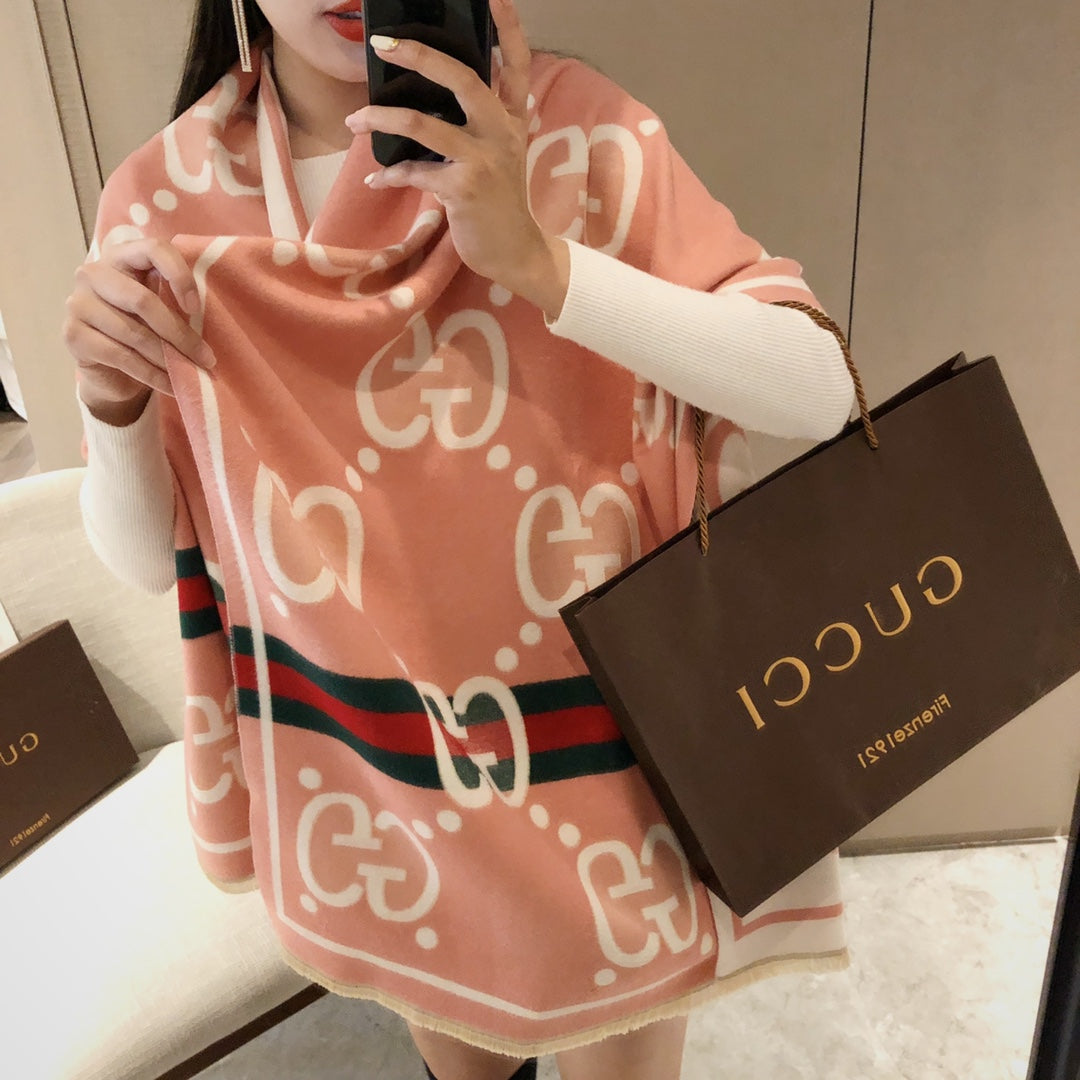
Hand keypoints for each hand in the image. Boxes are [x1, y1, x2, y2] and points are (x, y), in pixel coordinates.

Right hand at [63, 237, 216, 420]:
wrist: (110, 367)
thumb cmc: (144, 328)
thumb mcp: (161, 309)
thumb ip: (176, 300)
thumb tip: (215, 319)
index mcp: (121, 256)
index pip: (153, 249)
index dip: (179, 275)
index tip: (195, 307)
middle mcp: (93, 273)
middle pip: (142, 300)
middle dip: (180, 334)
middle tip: (206, 358)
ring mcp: (78, 303)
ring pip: (133, 333)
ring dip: (168, 359)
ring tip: (192, 374)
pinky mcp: (73, 335)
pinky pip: (121, 357)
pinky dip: (152, 375)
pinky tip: (171, 386)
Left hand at [344, 0, 568, 314]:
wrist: (516, 251)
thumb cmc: (500, 202)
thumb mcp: (501, 155)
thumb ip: (478, 124)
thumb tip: (426, 102)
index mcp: (512, 119)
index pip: (515, 63)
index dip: (506, 27)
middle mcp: (501, 132)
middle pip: (462, 78)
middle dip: (419, 56)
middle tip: (384, 45)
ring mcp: (483, 160)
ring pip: (423, 124)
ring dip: (381, 119)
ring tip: (354, 121)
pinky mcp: (463, 189)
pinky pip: (415, 172)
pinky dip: (390, 175)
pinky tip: (376, 180)